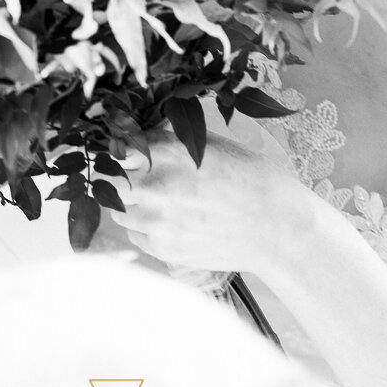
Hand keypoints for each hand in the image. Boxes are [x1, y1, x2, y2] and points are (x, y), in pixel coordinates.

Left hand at [113, 130, 306, 277]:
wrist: (276, 225)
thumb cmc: (252, 178)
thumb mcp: (212, 145)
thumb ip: (172, 143)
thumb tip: (141, 138)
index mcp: (170, 151)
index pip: (120, 145)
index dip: (123, 147)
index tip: (128, 151)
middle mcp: (156, 185)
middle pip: (110, 180)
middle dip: (122, 176)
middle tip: (140, 176)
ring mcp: (157, 221)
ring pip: (119, 210)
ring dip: (132, 202)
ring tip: (160, 200)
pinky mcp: (162, 248)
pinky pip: (135, 234)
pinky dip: (145, 226)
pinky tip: (171, 220)